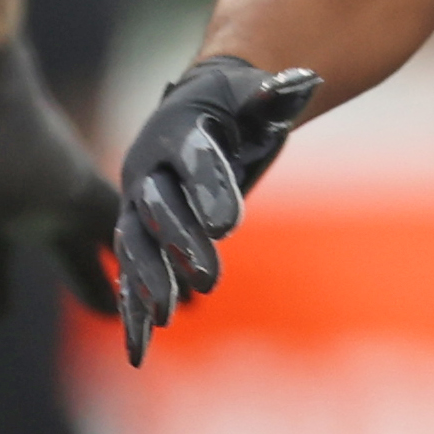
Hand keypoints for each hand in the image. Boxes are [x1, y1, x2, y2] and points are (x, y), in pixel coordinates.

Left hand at [0, 43, 119, 317]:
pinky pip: (57, 197)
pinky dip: (64, 224)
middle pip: (88, 248)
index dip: (122, 288)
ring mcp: (46, 165)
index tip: (130, 318)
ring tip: (90, 294)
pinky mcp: (27, 143)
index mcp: (51, 208)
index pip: (106, 253)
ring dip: (81, 259)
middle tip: (110, 317)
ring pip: (73, 223)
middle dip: (95, 285)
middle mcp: (58, 191)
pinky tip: (40, 229)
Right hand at [115, 55, 320, 365]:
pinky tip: (138, 352)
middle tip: (211, 279)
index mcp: (178, 131)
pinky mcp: (138, 235)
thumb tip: (303, 80)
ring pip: (136, 246)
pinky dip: (134, 312)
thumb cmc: (238, 102)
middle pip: (160, 207)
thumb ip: (275, 94)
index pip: (195, 160)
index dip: (210, 188)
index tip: (231, 224)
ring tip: (162, 320)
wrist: (201, 109)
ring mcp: (137, 204)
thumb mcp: (258, 94)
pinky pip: (131, 275)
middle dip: (182, 243)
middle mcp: (148, 168)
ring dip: (148, 282)